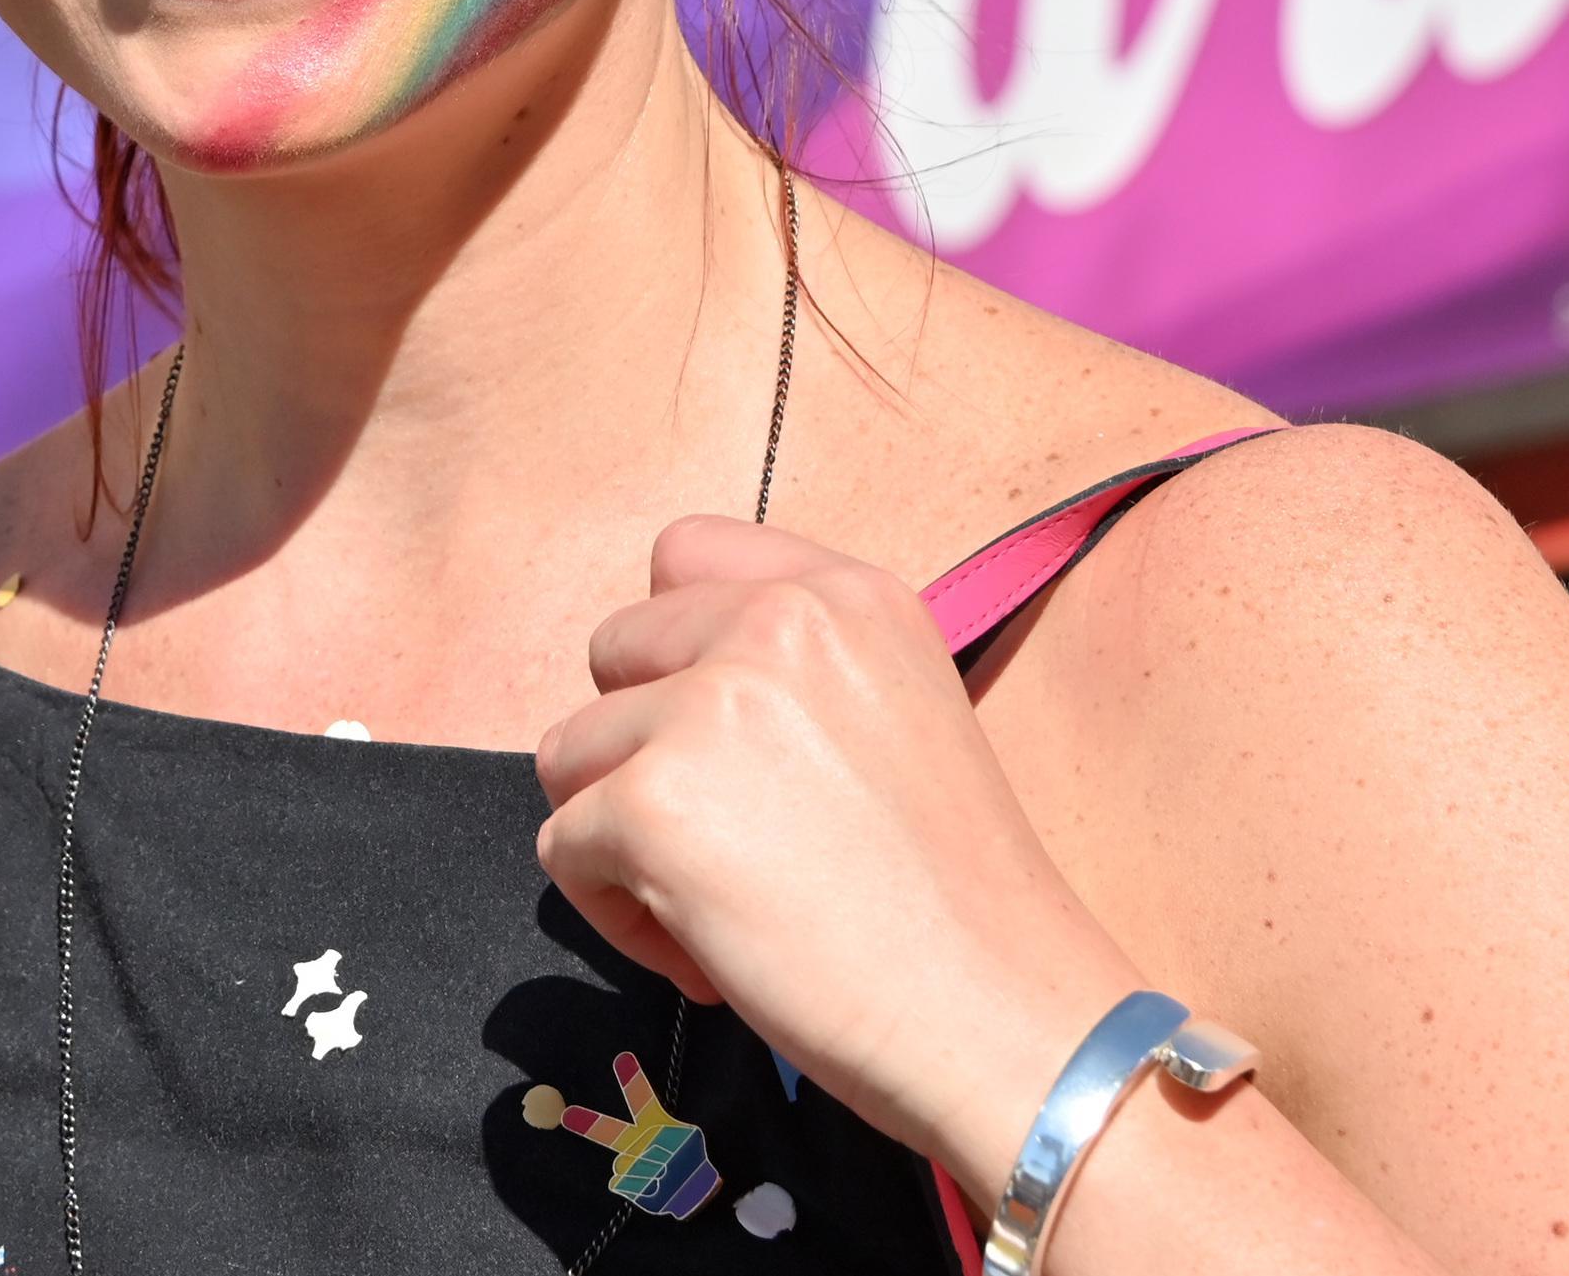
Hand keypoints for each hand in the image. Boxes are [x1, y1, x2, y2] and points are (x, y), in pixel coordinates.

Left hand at [534, 516, 1144, 1196]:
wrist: (1004, 1016)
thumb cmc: (960, 902)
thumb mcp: (900, 712)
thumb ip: (795, 673)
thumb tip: (667, 697)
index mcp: (845, 593)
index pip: (683, 553)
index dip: (675, 650)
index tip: (718, 735)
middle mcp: (774, 621)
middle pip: (612, 651)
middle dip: (641, 748)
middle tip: (725, 843)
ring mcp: (707, 707)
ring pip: (573, 752)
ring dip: (620, 836)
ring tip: (716, 908)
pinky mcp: (653, 804)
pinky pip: (564, 847)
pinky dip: (615, 914)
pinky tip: (707, 955)